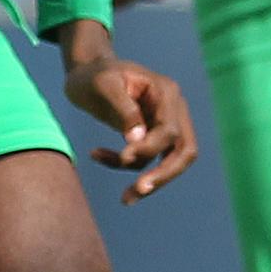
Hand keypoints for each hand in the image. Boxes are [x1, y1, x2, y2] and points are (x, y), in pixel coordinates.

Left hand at [53, 17, 197, 200]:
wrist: (87, 73)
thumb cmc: (93, 76)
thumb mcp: (102, 86)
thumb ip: (122, 109)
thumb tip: (138, 139)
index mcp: (165, 92)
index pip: (169, 130)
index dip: (150, 148)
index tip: (124, 157)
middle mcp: (172, 108)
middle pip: (184, 150)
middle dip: (163, 175)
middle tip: (138, 191)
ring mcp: (165, 123)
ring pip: (170, 161)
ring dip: (148, 180)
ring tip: (124, 198)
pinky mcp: (153, 136)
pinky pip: (148, 159)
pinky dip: (127, 165)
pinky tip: (97, 154)